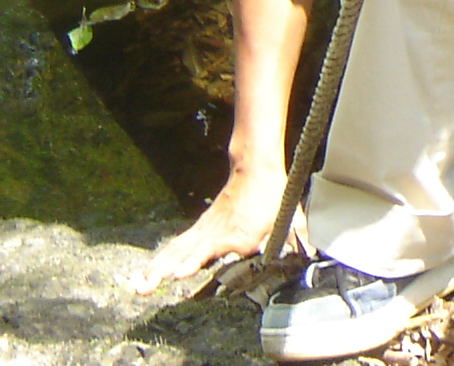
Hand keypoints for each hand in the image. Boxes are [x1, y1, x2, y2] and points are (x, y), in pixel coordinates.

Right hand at [132, 167, 301, 291]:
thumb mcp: (289, 215)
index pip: (211, 250)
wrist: (255, 166)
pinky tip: (148, 272)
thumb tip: (316, 249)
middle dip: (163, 272)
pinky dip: (161, 259)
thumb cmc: (272, 194)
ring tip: (138, 286)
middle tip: (145, 287)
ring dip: (155, 269)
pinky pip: (177, 246)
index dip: (194, 261)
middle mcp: (217, 233)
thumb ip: (300, 234)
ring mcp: (206, 230)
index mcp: (237, 234)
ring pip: (175, 251)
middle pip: (184, 254)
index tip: (179, 272)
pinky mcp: (201, 228)